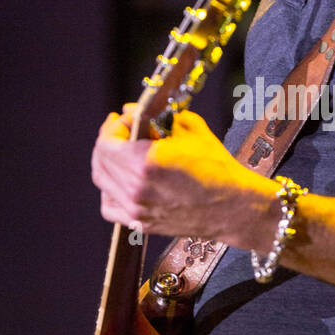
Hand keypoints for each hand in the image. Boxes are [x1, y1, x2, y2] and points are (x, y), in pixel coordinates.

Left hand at [91, 104, 276, 248]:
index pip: (107, 141)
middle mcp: (135, 189)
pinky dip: (110, 191)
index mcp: (145, 163)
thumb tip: (132, 111)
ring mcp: (136, 209)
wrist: (233, 207)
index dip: (113, 126)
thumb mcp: (190, 130)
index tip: (126, 118)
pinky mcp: (142, 223)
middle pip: (100, 161)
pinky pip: (110, 206)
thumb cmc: (217, 169)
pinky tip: (123, 181)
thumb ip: (156, 117)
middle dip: (109, 141)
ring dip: (108, 163)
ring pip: (102, 182)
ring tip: (122, 153)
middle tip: (122, 130)